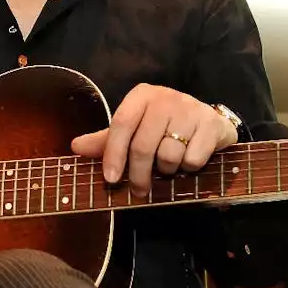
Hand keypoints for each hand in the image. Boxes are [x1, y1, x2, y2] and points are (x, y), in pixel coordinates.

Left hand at [69, 85, 238, 194]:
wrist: (208, 122)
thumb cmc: (164, 128)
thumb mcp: (135, 130)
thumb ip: (107, 141)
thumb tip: (75, 146)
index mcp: (142, 96)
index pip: (121, 123)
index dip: (113, 153)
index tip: (110, 179)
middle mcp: (166, 98)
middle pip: (143, 145)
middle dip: (138, 175)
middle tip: (138, 191)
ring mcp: (190, 109)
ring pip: (169, 155)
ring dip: (167, 170)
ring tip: (169, 165)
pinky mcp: (211, 124)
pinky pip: (192, 159)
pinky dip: (189, 167)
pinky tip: (189, 159)